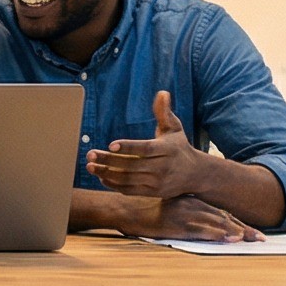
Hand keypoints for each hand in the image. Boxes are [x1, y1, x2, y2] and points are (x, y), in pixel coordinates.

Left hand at [85, 91, 209, 200]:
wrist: (196, 174)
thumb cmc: (179, 147)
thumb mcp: (174, 129)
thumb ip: (164, 112)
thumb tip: (162, 93)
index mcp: (167, 150)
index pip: (145, 149)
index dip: (128, 147)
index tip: (111, 145)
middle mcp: (162, 167)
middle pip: (132, 165)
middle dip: (109, 160)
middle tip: (90, 154)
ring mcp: (157, 182)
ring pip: (128, 179)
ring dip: (107, 173)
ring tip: (90, 166)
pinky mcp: (153, 192)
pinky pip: (130, 190)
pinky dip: (114, 184)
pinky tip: (101, 176)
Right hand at [128, 194, 260, 241]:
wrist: (122, 207)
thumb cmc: (141, 208)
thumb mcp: (166, 204)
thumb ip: (182, 209)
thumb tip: (196, 218)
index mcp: (190, 200)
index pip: (219, 212)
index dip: (237, 222)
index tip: (252, 231)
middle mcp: (191, 205)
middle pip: (223, 217)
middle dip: (244, 228)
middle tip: (261, 238)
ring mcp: (184, 215)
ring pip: (217, 223)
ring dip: (236, 231)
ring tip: (252, 239)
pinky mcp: (176, 225)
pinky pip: (202, 231)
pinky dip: (218, 235)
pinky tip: (230, 239)